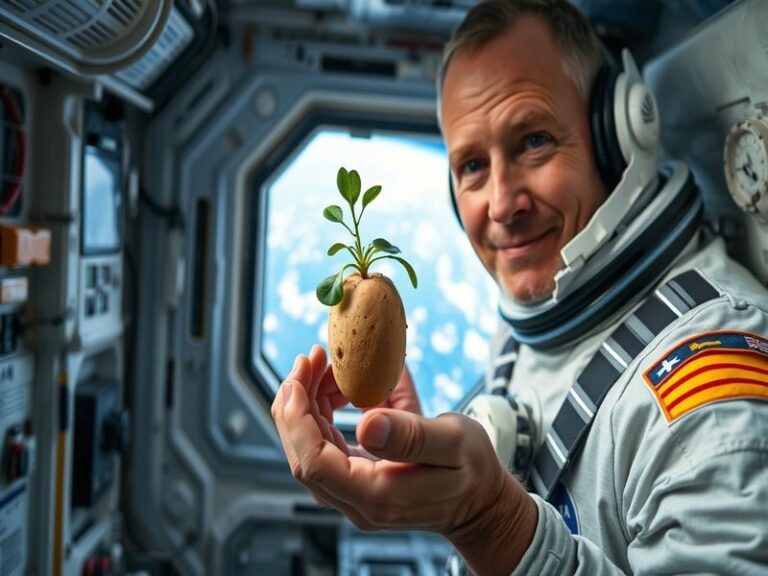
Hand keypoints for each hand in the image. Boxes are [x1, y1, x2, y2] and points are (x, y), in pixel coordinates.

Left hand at [271, 346, 536, 574]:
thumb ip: (410, 435)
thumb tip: (365, 423)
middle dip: (296, 403)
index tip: (298, 377)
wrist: (480, 501)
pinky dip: (321, 414)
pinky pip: (325, 447)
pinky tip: (334, 386)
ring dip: (307, 405)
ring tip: (322, 365)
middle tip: (309, 359)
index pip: (313, 463)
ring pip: (309, 450)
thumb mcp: (453, 442)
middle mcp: (358, 501)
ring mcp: (354, 494)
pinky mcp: (357, 481)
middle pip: (303, 455)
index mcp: (377, 495)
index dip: (297, 419)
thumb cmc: (472, 469)